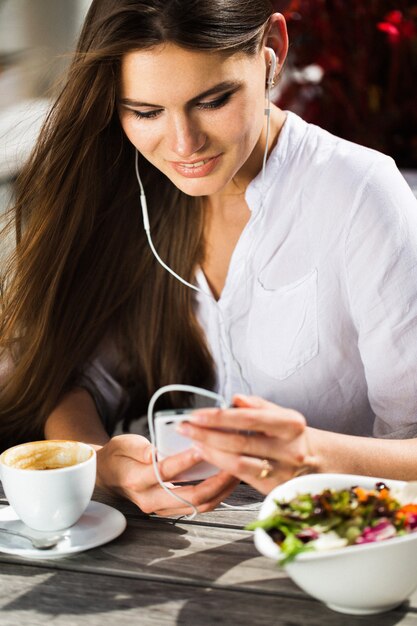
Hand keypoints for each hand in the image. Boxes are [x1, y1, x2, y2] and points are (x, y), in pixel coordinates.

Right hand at [95, 434, 237, 515]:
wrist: (107, 475)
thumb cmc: (118, 455)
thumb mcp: (123, 444)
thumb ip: (139, 447)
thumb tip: (154, 452)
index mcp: (137, 480)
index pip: (167, 472)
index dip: (187, 460)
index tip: (204, 446)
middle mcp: (150, 500)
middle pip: (191, 496)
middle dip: (217, 481)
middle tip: (233, 462)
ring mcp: (161, 508)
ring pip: (199, 506)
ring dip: (221, 490)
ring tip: (236, 471)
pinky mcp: (170, 510)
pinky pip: (198, 506)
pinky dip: (215, 494)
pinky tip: (227, 480)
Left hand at [176, 395, 317, 494]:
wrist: (320, 464)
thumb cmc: (294, 436)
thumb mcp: (283, 415)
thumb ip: (258, 405)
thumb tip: (235, 399)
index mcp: (291, 425)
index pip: (249, 419)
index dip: (220, 417)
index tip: (197, 414)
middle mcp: (289, 450)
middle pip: (240, 442)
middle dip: (207, 434)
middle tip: (185, 427)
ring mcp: (282, 472)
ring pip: (238, 464)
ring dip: (210, 453)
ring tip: (192, 442)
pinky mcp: (274, 490)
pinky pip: (242, 479)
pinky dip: (221, 468)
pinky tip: (208, 458)